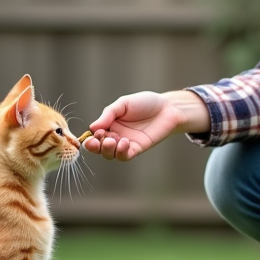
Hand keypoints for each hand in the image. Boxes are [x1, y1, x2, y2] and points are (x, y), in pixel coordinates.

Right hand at [83, 91, 200, 160]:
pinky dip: (121, 152)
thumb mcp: (123, 104)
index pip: (95, 135)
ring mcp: (126, 143)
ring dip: (108, 150)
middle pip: (100, 148)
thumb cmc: (145, 103)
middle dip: (96, 146)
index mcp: (110, 124)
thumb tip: (92, 127)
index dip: (91, 138)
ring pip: (111, 154)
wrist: (167, 108)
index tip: (94, 134)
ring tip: (113, 141)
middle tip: (101, 139)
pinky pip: (126, 156)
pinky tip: (124, 142)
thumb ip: (108, 114)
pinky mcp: (138, 149)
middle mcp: (116, 135)